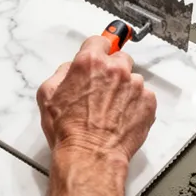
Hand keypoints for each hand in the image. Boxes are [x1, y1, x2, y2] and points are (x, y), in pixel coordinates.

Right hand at [36, 35, 156, 165]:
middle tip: (102, 90)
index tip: (99, 55)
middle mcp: (115, 69)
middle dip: (112, 70)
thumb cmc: (68, 130)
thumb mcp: (47, 96)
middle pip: (119, 58)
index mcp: (89, 62)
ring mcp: (135, 85)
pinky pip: (144, 96)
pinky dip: (135, 104)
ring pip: (132, 79)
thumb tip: (70, 69)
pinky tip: (121, 118)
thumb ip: (60, 73)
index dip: (97, 50)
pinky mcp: (148, 102)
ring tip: (110, 110)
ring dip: (124, 89)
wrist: (90, 155)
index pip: (99, 41)